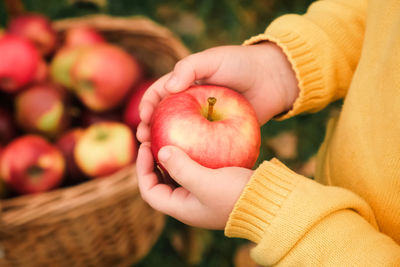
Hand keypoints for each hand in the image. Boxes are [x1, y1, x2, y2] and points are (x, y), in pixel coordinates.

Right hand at [137, 42, 298, 143]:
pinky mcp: (218, 134)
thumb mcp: (213, 59)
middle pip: (164, 118)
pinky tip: (185, 163)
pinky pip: (201, 145)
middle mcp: (190, 104)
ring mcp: (203, 121)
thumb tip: (169, 88)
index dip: (147, 106)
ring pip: (180, 135)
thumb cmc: (241, 64)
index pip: (158, 95)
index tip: (144, 119)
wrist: (273, 78)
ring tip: (159, 155)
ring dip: (167, 145)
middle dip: (151, 129)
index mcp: (183, 84)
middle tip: (146, 140)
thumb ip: (189, 68)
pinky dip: (191, 153)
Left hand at [137, 143, 252, 229]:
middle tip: (153, 140)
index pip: (150, 192)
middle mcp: (189, 203)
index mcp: (182, 208)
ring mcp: (202, 195)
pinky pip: (194, 170)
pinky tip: (194, 141)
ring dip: (170, 159)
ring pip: (177, 176)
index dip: (141, 169)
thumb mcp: (207, 182)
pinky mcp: (214, 185)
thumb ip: (182, 168)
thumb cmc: (236, 195)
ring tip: (169, 138)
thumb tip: (161, 151)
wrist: (269, 201)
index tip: (145, 147)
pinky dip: (189, 157)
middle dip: (153, 163)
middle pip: (161, 183)